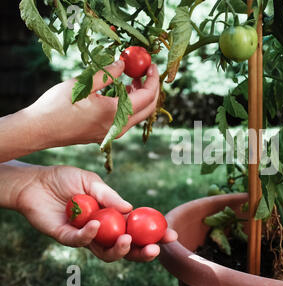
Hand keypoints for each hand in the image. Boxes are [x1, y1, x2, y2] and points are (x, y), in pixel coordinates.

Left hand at [12, 164, 176, 261]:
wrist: (35, 181)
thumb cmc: (65, 179)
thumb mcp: (92, 181)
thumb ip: (109, 195)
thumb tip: (130, 209)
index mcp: (113, 217)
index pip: (138, 230)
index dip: (154, 235)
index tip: (171, 234)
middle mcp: (102, 230)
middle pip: (127, 248)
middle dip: (143, 252)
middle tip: (154, 249)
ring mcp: (85, 236)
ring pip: (107, 253)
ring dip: (120, 250)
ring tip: (127, 239)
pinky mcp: (67, 237)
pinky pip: (81, 242)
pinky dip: (90, 235)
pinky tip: (95, 223)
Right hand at [28, 60, 158, 146]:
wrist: (39, 130)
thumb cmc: (57, 106)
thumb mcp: (82, 84)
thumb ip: (107, 74)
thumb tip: (123, 64)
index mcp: (115, 114)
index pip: (147, 96)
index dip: (152, 80)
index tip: (152, 66)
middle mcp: (118, 127)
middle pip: (148, 108)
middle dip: (151, 89)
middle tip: (146, 72)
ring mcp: (112, 133)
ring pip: (137, 115)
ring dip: (140, 96)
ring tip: (132, 78)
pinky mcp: (105, 134)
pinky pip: (125, 119)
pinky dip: (129, 105)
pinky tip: (120, 91)